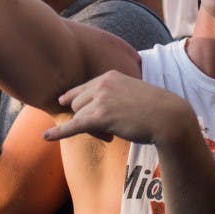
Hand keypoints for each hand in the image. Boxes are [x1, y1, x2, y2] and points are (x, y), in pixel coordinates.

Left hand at [43, 70, 193, 143]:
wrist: (169, 117)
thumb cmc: (156, 108)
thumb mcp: (134, 92)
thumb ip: (117, 94)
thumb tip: (107, 109)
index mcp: (110, 75)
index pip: (84, 88)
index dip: (79, 100)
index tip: (63, 102)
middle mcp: (102, 84)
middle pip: (78, 104)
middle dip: (86, 117)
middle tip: (107, 128)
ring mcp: (100, 100)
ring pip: (79, 117)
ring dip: (90, 128)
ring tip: (111, 134)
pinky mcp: (100, 117)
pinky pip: (73, 126)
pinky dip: (58, 133)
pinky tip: (45, 138)